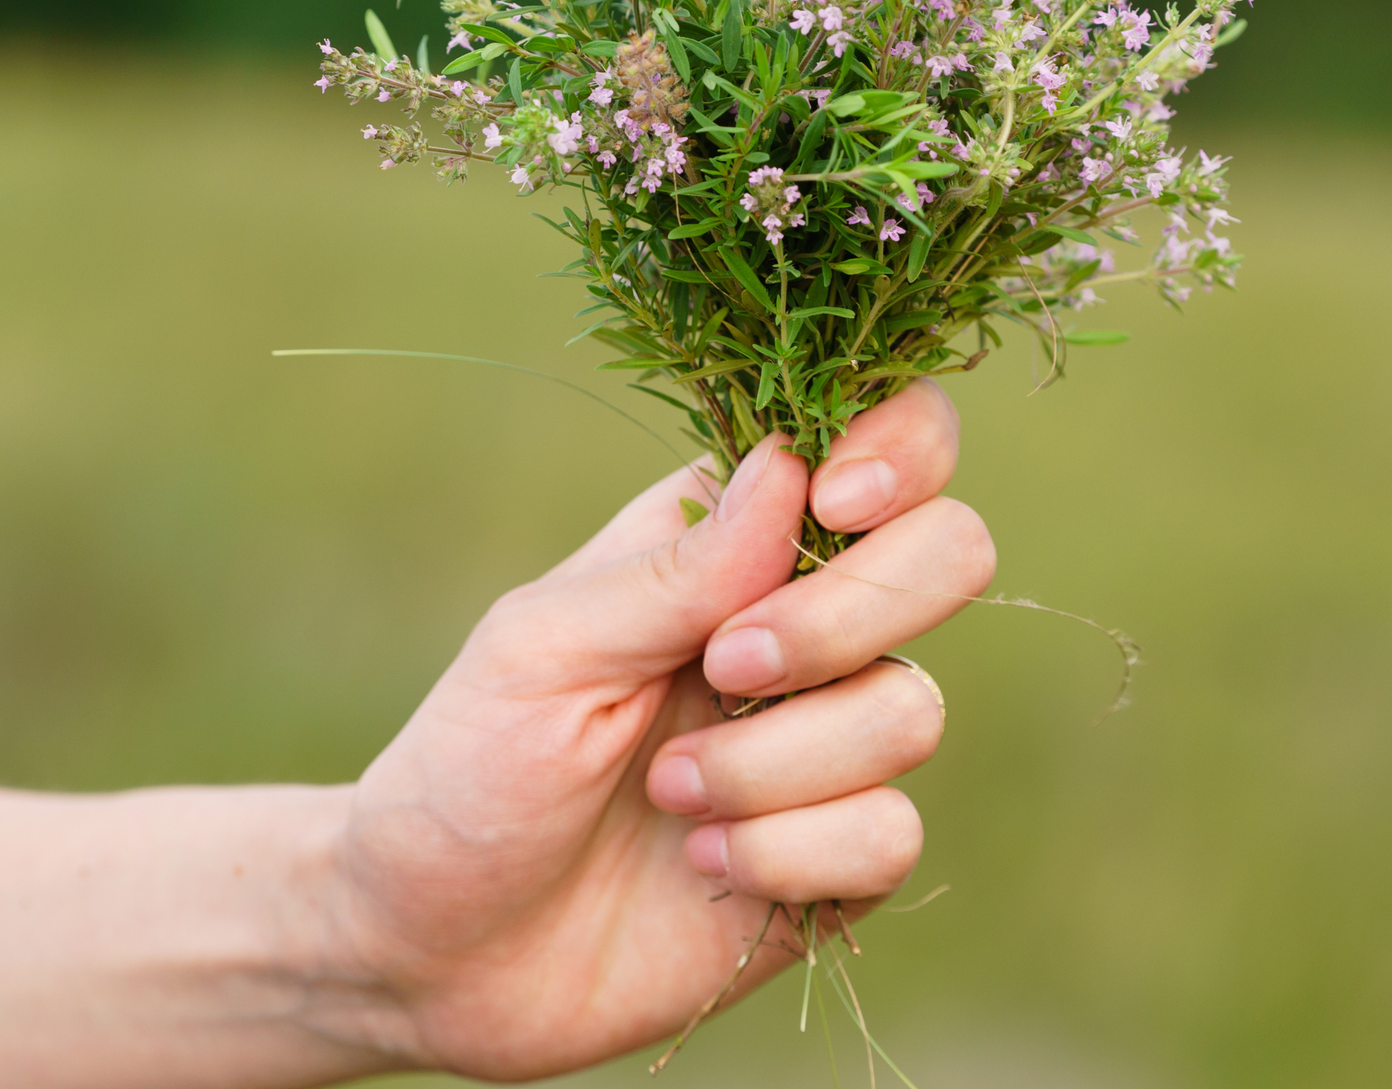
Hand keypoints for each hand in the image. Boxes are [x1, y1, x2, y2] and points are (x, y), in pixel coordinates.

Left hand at [320, 380, 994, 1077]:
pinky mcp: (840, 852)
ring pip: (912, 707)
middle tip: (723, 664)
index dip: (898, 451)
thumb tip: (791, 463)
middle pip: (951, 552)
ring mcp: (829, 738)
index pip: (886, 441)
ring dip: (776, 760)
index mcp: (732, 538)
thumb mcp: (546, 647)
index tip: (833, 505)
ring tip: (667, 790)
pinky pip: (891, 832)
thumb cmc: (473, 767)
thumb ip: (677, 567)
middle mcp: (804, 621)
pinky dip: (788, 851)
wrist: (441, 950)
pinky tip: (704, 862)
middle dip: (846, 615)